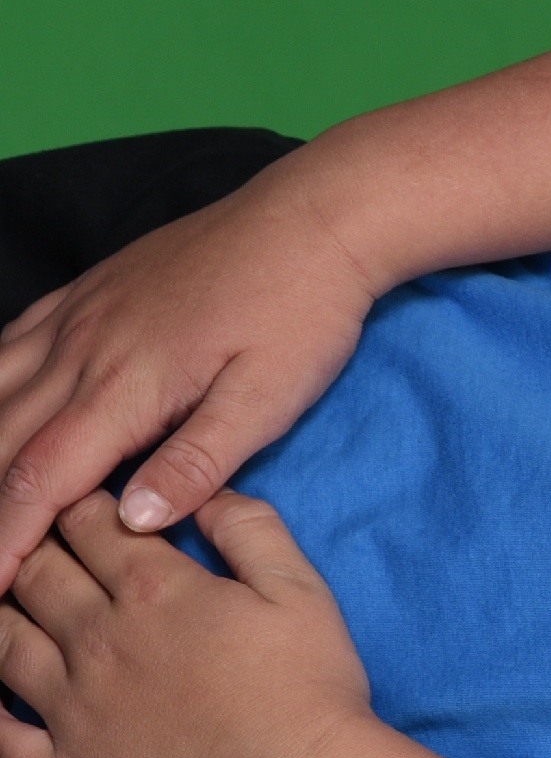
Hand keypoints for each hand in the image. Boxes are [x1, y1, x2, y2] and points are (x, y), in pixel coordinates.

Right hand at [0, 175, 381, 582]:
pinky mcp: (85, 293)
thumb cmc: (302, 313)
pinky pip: (8, 344)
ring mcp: (76, 316)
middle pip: (0, 442)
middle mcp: (82, 349)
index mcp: (126, 386)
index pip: (41, 479)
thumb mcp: (269, 398)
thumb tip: (132, 520)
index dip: (7, 538)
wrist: (313, 219)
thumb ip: (199, 460)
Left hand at [0, 490, 380, 757]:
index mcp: (153, 588)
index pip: (89, 521)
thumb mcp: (302, 591)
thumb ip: (249, 530)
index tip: (90, 507)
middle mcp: (98, 638)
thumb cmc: (310, 694)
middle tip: (44, 546)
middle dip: (34, 546)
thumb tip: (203, 493)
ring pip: (2, 640)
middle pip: (35, 571)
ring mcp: (73, 705)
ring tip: (10, 604)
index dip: (83, 504)